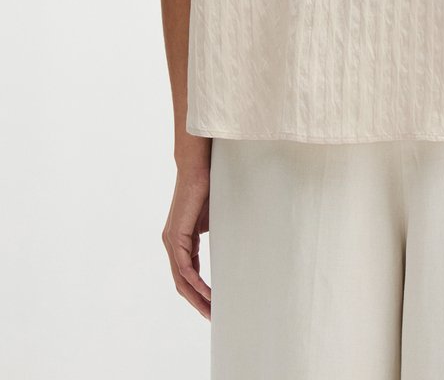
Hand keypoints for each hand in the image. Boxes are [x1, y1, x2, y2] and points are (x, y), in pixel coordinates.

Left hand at [162, 164, 211, 318]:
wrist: (197, 167)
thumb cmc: (208, 187)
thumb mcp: (212, 219)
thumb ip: (213, 235)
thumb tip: (230, 247)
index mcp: (181, 241)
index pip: (188, 274)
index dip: (200, 292)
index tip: (214, 305)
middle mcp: (172, 244)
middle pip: (182, 283)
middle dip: (198, 302)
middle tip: (213, 318)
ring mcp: (171, 241)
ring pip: (182, 280)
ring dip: (197, 298)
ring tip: (213, 311)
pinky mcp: (175, 237)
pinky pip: (184, 269)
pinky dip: (196, 283)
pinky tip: (209, 294)